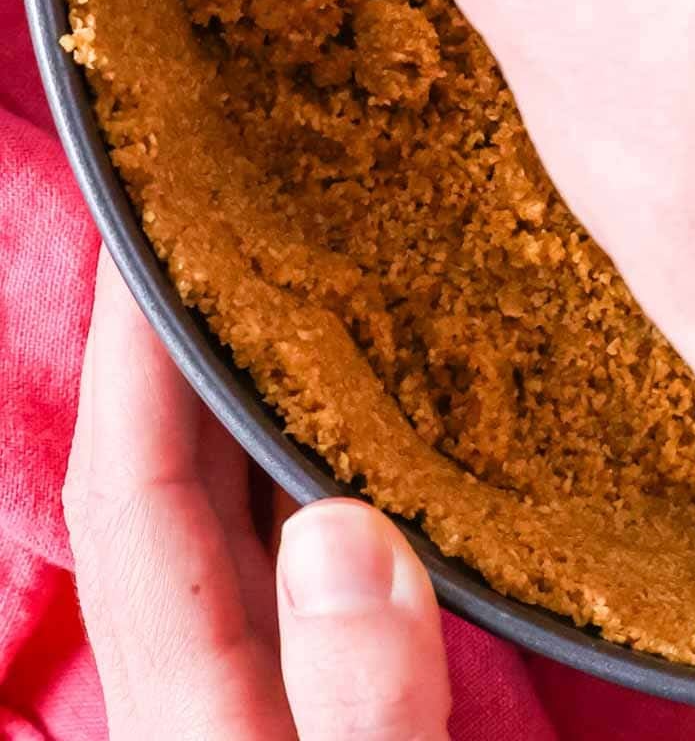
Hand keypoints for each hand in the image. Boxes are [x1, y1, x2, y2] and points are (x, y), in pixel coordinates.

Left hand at [64, 248, 450, 740]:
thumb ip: (362, 695)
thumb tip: (340, 528)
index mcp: (190, 701)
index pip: (131, 484)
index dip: (133, 346)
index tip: (160, 225)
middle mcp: (193, 678)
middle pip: (150, 469)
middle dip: (167, 331)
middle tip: (218, 204)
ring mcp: (238, 682)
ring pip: (206, 498)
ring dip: (223, 379)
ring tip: (276, 265)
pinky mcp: (290, 688)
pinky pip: (270, 533)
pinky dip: (288, 443)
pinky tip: (345, 396)